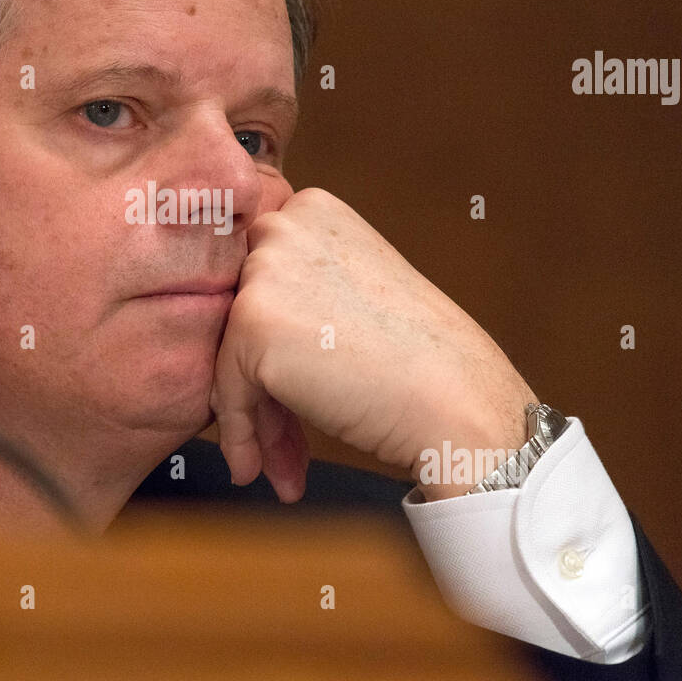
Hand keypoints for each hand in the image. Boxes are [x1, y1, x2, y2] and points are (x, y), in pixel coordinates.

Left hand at [211, 188, 535, 502]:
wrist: (456, 400)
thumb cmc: (419, 360)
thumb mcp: (353, 294)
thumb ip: (299, 296)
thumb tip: (239, 339)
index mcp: (314, 210)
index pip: (258, 277)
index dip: (272, 341)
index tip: (292, 389)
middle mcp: (286, 226)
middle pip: (240, 315)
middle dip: (258, 380)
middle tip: (284, 440)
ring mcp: (266, 270)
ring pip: (229, 356)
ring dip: (255, 416)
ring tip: (280, 464)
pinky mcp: (252, 321)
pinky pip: (225, 391)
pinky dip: (239, 435)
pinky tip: (255, 469)